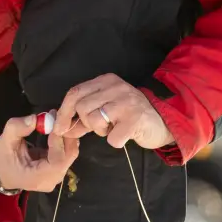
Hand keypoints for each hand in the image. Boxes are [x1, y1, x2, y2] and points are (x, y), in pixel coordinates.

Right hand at [0, 112, 79, 192]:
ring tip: (56, 122)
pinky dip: (64, 141)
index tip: (52, 125)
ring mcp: (56, 177)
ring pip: (70, 155)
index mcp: (36, 178)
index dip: (58, 143)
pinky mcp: (58, 171)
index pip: (57, 162)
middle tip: (58, 119)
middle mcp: (50, 181)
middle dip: (65, 136)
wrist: (2, 171)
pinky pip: (67, 154)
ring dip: (66, 137)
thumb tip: (34, 119)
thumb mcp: (5, 140)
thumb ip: (18, 128)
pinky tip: (56, 130)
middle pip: (68, 158)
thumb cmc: (3, 158)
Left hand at [56, 73, 173, 149]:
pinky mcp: (135, 120)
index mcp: (106, 80)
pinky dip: (115, 141)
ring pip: (94, 121)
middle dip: (85, 123)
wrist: (163, 121)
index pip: (75, 92)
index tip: (59, 128)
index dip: (63, 112)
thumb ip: (84, 115)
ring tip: (114, 127)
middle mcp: (116, 87)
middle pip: (82, 107)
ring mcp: (126, 102)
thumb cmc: (129, 115)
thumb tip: (61, 127)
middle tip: (100, 126)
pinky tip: (124, 134)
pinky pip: (111, 138)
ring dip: (100, 131)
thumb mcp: (106, 107)